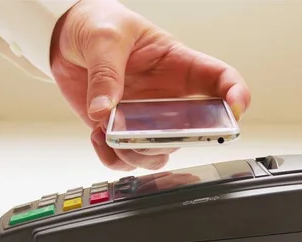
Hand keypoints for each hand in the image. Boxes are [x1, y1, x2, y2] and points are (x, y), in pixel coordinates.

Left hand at [50, 0, 249, 170]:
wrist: (65, 37)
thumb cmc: (98, 23)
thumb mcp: (105, 38)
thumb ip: (106, 73)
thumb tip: (103, 110)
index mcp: (177, 64)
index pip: (219, 79)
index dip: (236, 95)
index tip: (236, 110)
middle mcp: (167, 96)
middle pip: (192, 131)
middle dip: (178, 141)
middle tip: (153, 134)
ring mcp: (144, 117)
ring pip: (159, 152)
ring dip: (140, 155)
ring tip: (114, 135)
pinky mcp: (120, 129)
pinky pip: (125, 158)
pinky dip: (113, 157)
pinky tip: (98, 136)